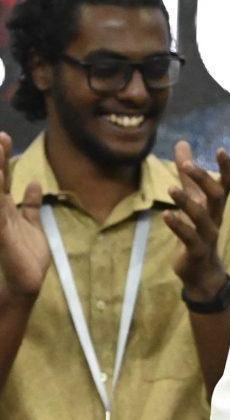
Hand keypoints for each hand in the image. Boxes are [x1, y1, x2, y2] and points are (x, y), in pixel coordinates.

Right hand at [0, 131, 51, 304]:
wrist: (25, 284)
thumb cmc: (27, 258)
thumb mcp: (33, 226)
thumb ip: (32, 204)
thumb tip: (35, 182)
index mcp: (6, 207)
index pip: (2, 177)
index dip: (2, 157)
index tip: (3, 136)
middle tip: (2, 135)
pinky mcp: (1, 230)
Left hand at [165, 141, 229, 298]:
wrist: (202, 273)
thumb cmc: (197, 232)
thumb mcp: (193, 200)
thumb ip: (186, 174)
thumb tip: (182, 143)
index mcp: (215, 206)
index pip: (226, 185)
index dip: (226, 168)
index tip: (221, 150)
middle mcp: (215, 219)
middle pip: (216, 196)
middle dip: (204, 180)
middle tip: (187, 166)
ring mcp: (207, 236)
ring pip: (202, 218)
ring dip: (187, 202)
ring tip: (171, 188)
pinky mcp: (196, 252)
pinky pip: (190, 238)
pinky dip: (178, 226)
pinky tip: (166, 215)